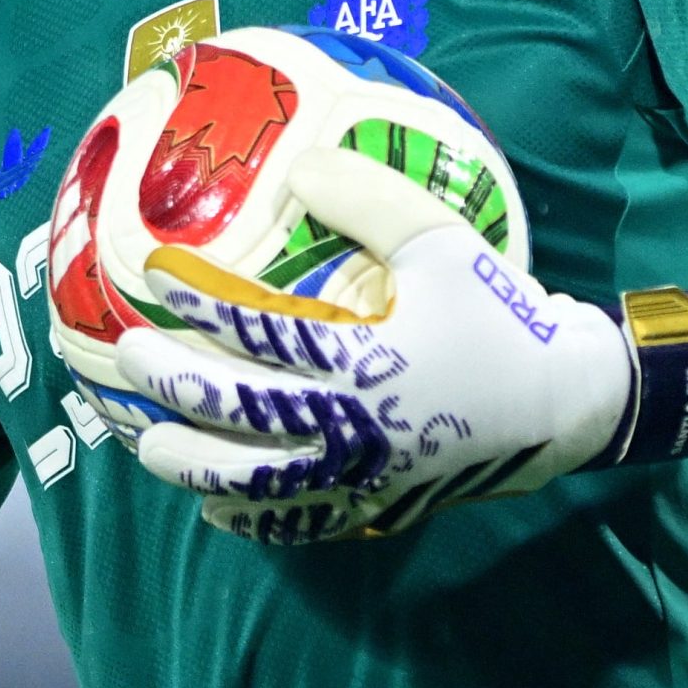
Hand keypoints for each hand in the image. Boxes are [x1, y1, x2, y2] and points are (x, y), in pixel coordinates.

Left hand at [114, 149, 635, 543]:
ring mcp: (358, 475)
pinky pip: (296, 522)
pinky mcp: (374, 506)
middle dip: (169, 381)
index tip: (153, 274)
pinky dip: (249, 518)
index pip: (255, 329)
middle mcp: (348, 423)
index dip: (196, 302)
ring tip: (144, 440)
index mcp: (361, 355)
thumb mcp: (441, 239)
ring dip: (189, 461)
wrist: (562, 404)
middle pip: (234, 410)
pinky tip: (214, 508)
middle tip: (124, 354)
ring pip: (250, 480)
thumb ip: (369, 197)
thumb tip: (302, 164)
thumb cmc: (498, 313)